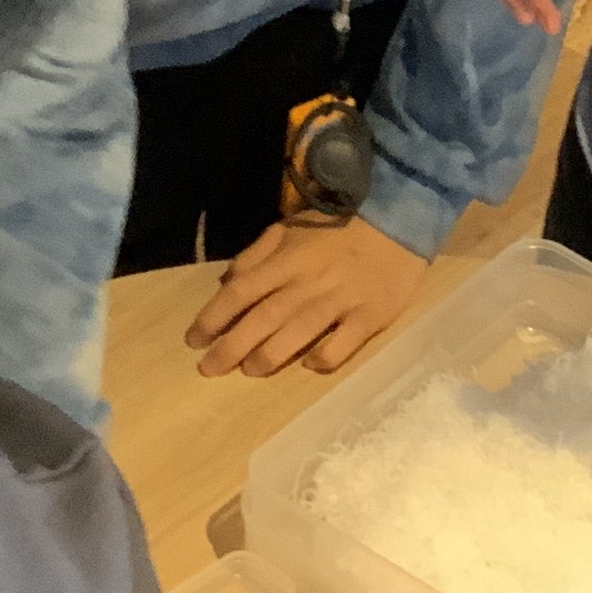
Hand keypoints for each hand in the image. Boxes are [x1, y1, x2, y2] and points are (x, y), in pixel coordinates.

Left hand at [190, 221, 427, 379]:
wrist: (398, 221)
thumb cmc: (338, 226)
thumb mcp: (291, 227)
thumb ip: (258, 254)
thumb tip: (229, 281)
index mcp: (287, 260)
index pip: (240, 292)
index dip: (213, 317)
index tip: (193, 340)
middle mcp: (308, 284)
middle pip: (261, 320)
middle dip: (230, 348)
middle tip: (207, 369)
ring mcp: (339, 303)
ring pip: (295, 337)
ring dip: (267, 358)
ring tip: (248, 371)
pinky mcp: (368, 319)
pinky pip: (340, 347)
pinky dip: (320, 360)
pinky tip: (307, 364)